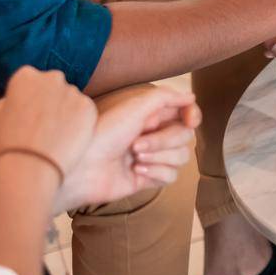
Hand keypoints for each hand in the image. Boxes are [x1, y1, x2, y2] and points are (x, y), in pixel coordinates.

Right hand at [0, 67, 97, 180]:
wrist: (29, 168)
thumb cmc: (8, 146)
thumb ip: (10, 101)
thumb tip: (19, 99)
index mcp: (25, 76)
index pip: (31, 80)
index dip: (29, 99)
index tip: (28, 114)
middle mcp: (51, 77)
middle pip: (53, 86)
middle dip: (50, 101)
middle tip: (44, 126)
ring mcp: (72, 92)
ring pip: (70, 99)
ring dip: (66, 112)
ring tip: (55, 137)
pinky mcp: (88, 107)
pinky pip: (84, 112)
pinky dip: (79, 123)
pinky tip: (67, 139)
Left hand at [54, 87, 198, 212]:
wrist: (83, 167)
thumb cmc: (105, 133)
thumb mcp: (136, 106)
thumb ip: (166, 97)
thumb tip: (191, 97)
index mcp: (152, 115)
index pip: (186, 113)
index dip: (192, 116)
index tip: (190, 120)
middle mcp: (155, 134)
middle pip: (185, 137)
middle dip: (163, 141)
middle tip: (137, 143)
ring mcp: (153, 157)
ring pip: (181, 157)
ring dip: (159, 157)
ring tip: (134, 157)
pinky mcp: (149, 178)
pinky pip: (171, 176)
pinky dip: (156, 172)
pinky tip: (136, 170)